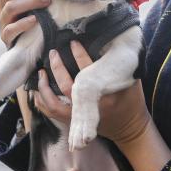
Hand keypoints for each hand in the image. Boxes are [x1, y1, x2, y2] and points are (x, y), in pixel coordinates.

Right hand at [0, 0, 50, 47]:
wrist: (27, 44)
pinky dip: (23, 24)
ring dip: (29, 3)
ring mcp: (3, 20)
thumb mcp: (35, 1)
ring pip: (10, 7)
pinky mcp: (6, 36)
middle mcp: (2, 4)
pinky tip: (35, 20)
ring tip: (45, 2)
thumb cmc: (35, 17)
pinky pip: (10, 29)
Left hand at [34, 40, 151, 145]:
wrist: (130, 128)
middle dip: (58, 68)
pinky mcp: (74, 122)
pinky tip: (38, 90)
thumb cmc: (131, 101)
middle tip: (53, 53)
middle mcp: (92, 109)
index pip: (90, 72)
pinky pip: (52, 112)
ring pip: (55, 103)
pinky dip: (42, 101)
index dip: (80, 55)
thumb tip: (109, 42)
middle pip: (68, 87)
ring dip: (45, 87)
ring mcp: (81, 118)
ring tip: (41, 72)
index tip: (73, 42)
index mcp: (108, 96)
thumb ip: (120, 67)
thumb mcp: (132, 82)